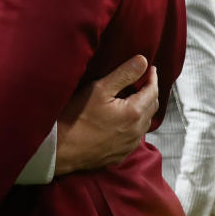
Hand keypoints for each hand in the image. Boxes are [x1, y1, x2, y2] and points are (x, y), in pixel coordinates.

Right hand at [55, 55, 157, 174]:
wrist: (61, 148)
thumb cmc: (78, 116)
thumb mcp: (99, 89)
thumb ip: (124, 74)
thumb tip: (144, 61)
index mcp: (134, 112)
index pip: (153, 91)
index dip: (153, 78)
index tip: (151, 68)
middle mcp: (137, 131)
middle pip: (152, 107)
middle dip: (150, 92)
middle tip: (144, 81)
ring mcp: (129, 145)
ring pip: (145, 123)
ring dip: (143, 109)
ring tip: (134, 99)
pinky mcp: (120, 154)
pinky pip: (135, 137)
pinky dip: (134, 125)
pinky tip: (123, 120)